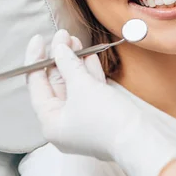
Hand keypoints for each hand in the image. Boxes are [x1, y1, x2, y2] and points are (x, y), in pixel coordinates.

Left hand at [25, 30, 175, 175]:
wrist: (139, 139)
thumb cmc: (106, 119)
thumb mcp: (83, 87)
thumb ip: (68, 64)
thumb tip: (60, 48)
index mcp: (50, 122)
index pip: (36, 85)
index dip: (36, 59)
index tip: (39, 39)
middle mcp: (63, 123)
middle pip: (56, 83)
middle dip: (60, 58)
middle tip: (63, 35)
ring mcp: (82, 120)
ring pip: (74, 85)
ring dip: (75, 62)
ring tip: (76, 40)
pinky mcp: (99, 115)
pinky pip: (89, 91)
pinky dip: (88, 74)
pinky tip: (90, 55)